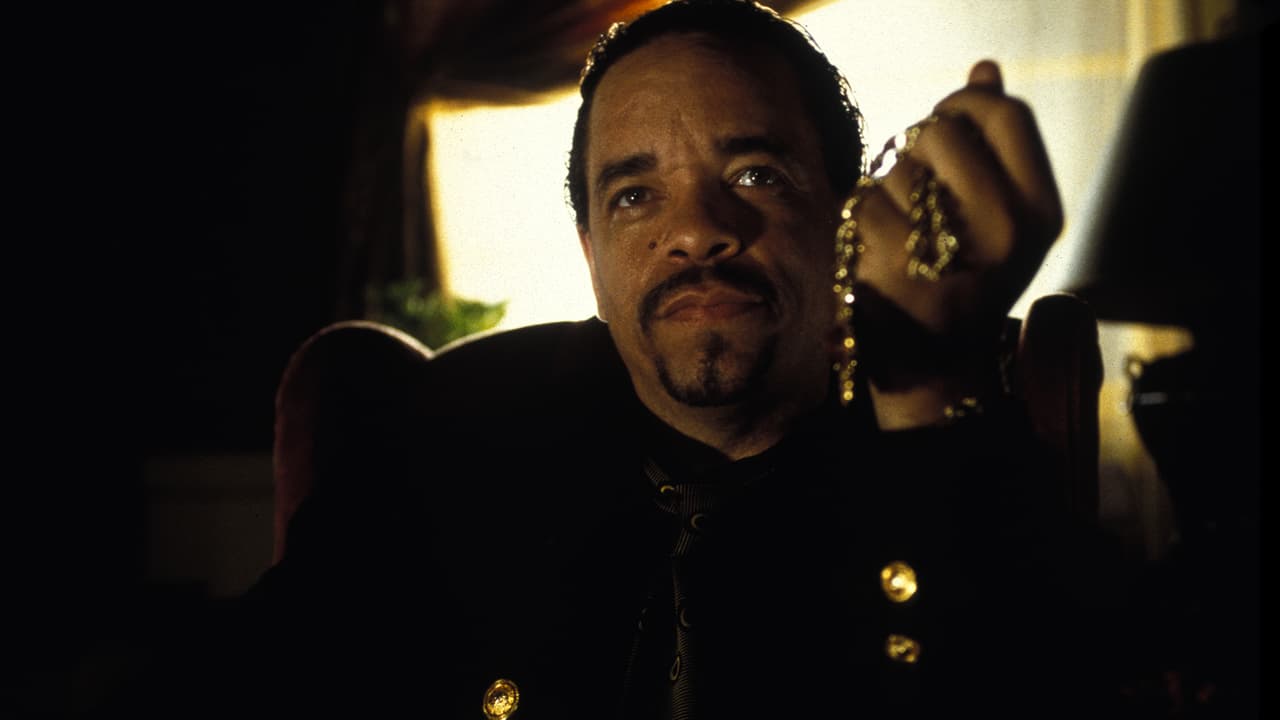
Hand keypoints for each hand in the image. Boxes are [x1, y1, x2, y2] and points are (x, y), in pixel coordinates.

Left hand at [843, 61, 1062, 426]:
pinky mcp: (896, 270)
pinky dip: (858, 223)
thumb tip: (985, 70)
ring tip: (900, 239)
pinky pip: (862, 205)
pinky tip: (875, 257)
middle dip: (916, 153)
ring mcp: (952, 255)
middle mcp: (1006, 234)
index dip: (963, 106)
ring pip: (895, 169)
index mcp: (1039, 213)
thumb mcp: (994, 215)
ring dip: (884, 192)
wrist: (931, 368)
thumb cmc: (957, 277)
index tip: (944, 130)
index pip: (1005, 114)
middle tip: (917, 200)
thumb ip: (990, 142)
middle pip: (942, 131)